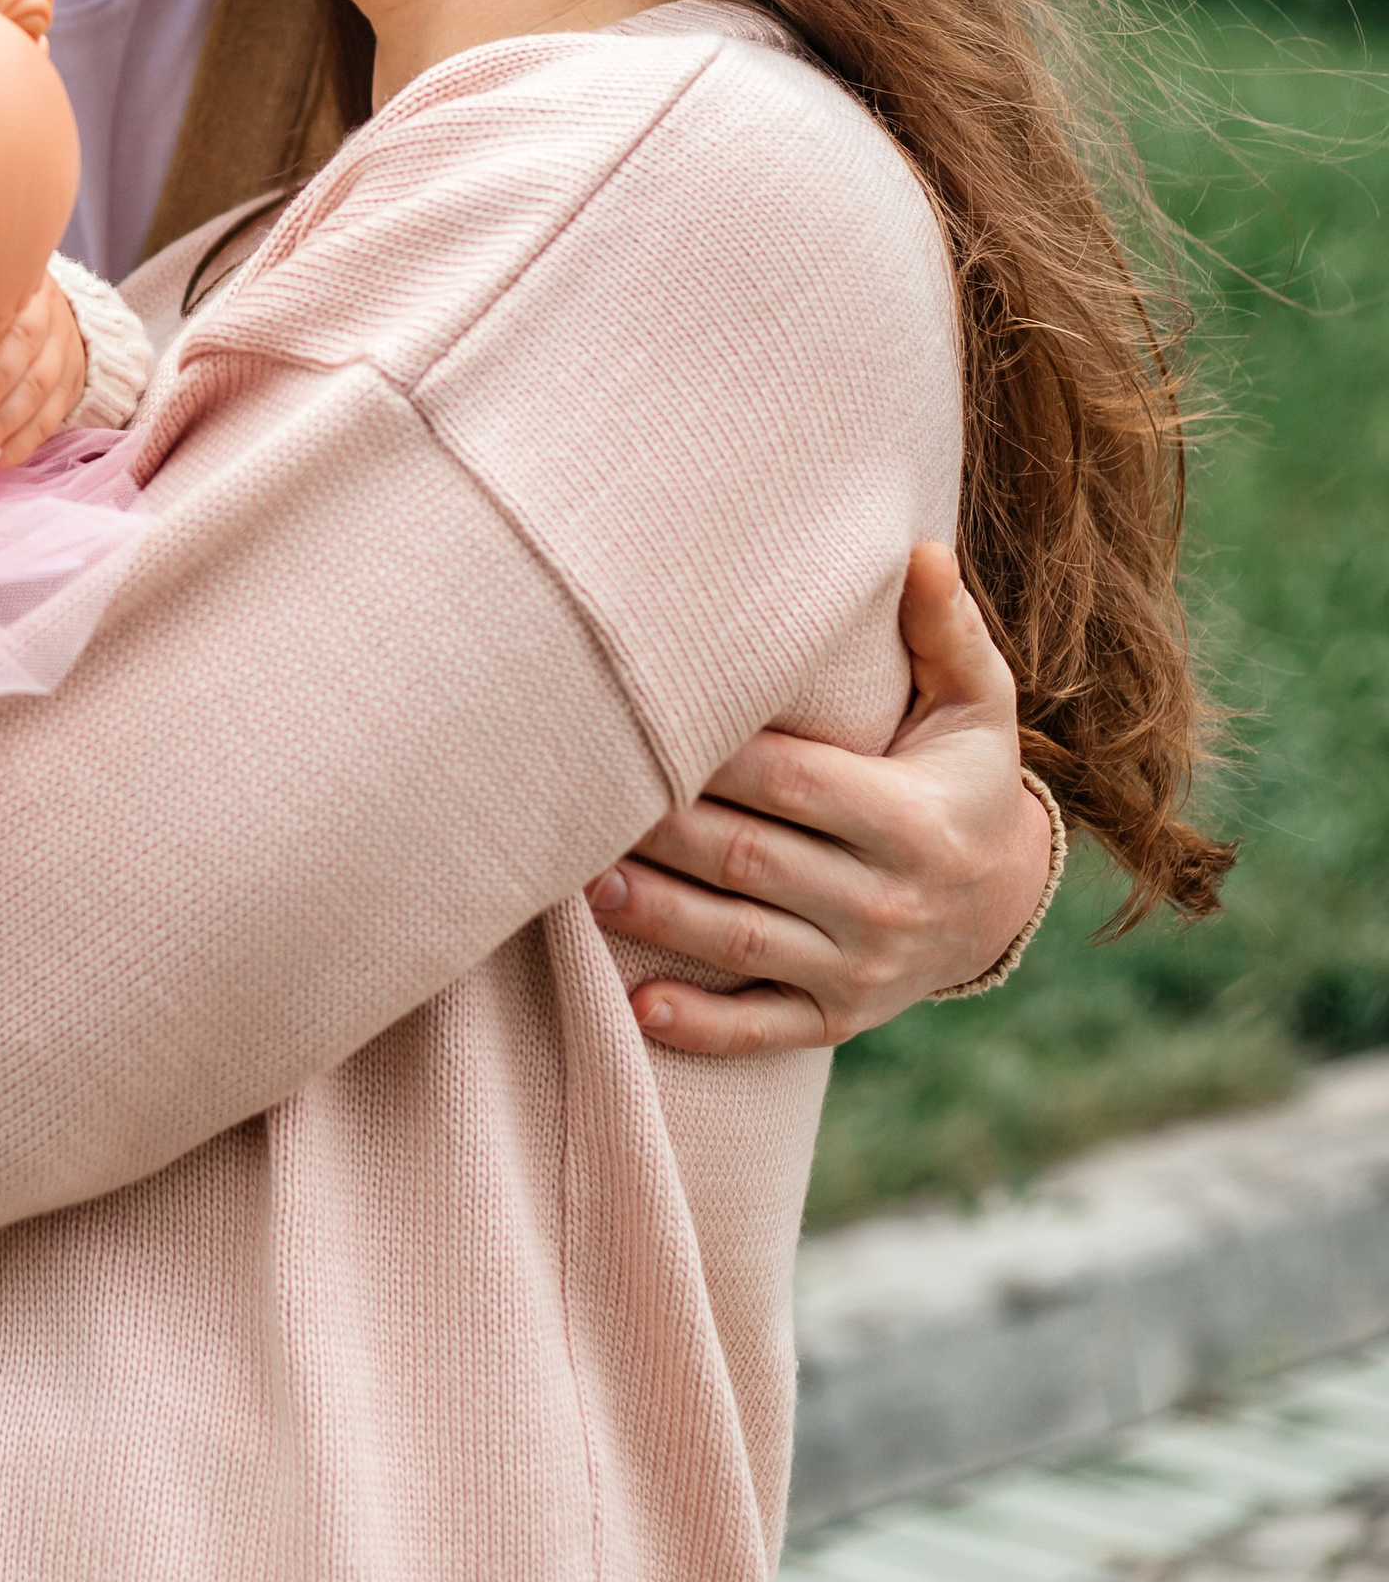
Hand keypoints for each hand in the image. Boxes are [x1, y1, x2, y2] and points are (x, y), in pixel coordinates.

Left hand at [0, 275, 85, 469]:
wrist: (35, 321)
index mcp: (24, 289)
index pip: (17, 308)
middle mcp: (51, 317)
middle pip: (30, 352)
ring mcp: (65, 354)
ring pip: (42, 391)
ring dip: (5, 426)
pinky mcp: (70, 388)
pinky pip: (50, 421)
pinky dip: (21, 444)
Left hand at [596, 544, 1056, 1054]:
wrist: (1002, 899)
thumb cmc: (963, 776)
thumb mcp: (976, 706)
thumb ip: (946, 633)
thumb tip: (922, 553)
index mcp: (909, 818)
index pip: (793, 782)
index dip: (716, 759)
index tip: (642, 724)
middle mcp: (886, 901)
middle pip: (752, 860)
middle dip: (665, 834)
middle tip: (580, 803)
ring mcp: (861, 969)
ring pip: (743, 943)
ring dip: (661, 918)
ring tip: (584, 885)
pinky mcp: (839, 1019)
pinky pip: (764, 1029)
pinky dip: (703, 1028)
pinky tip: (638, 1009)